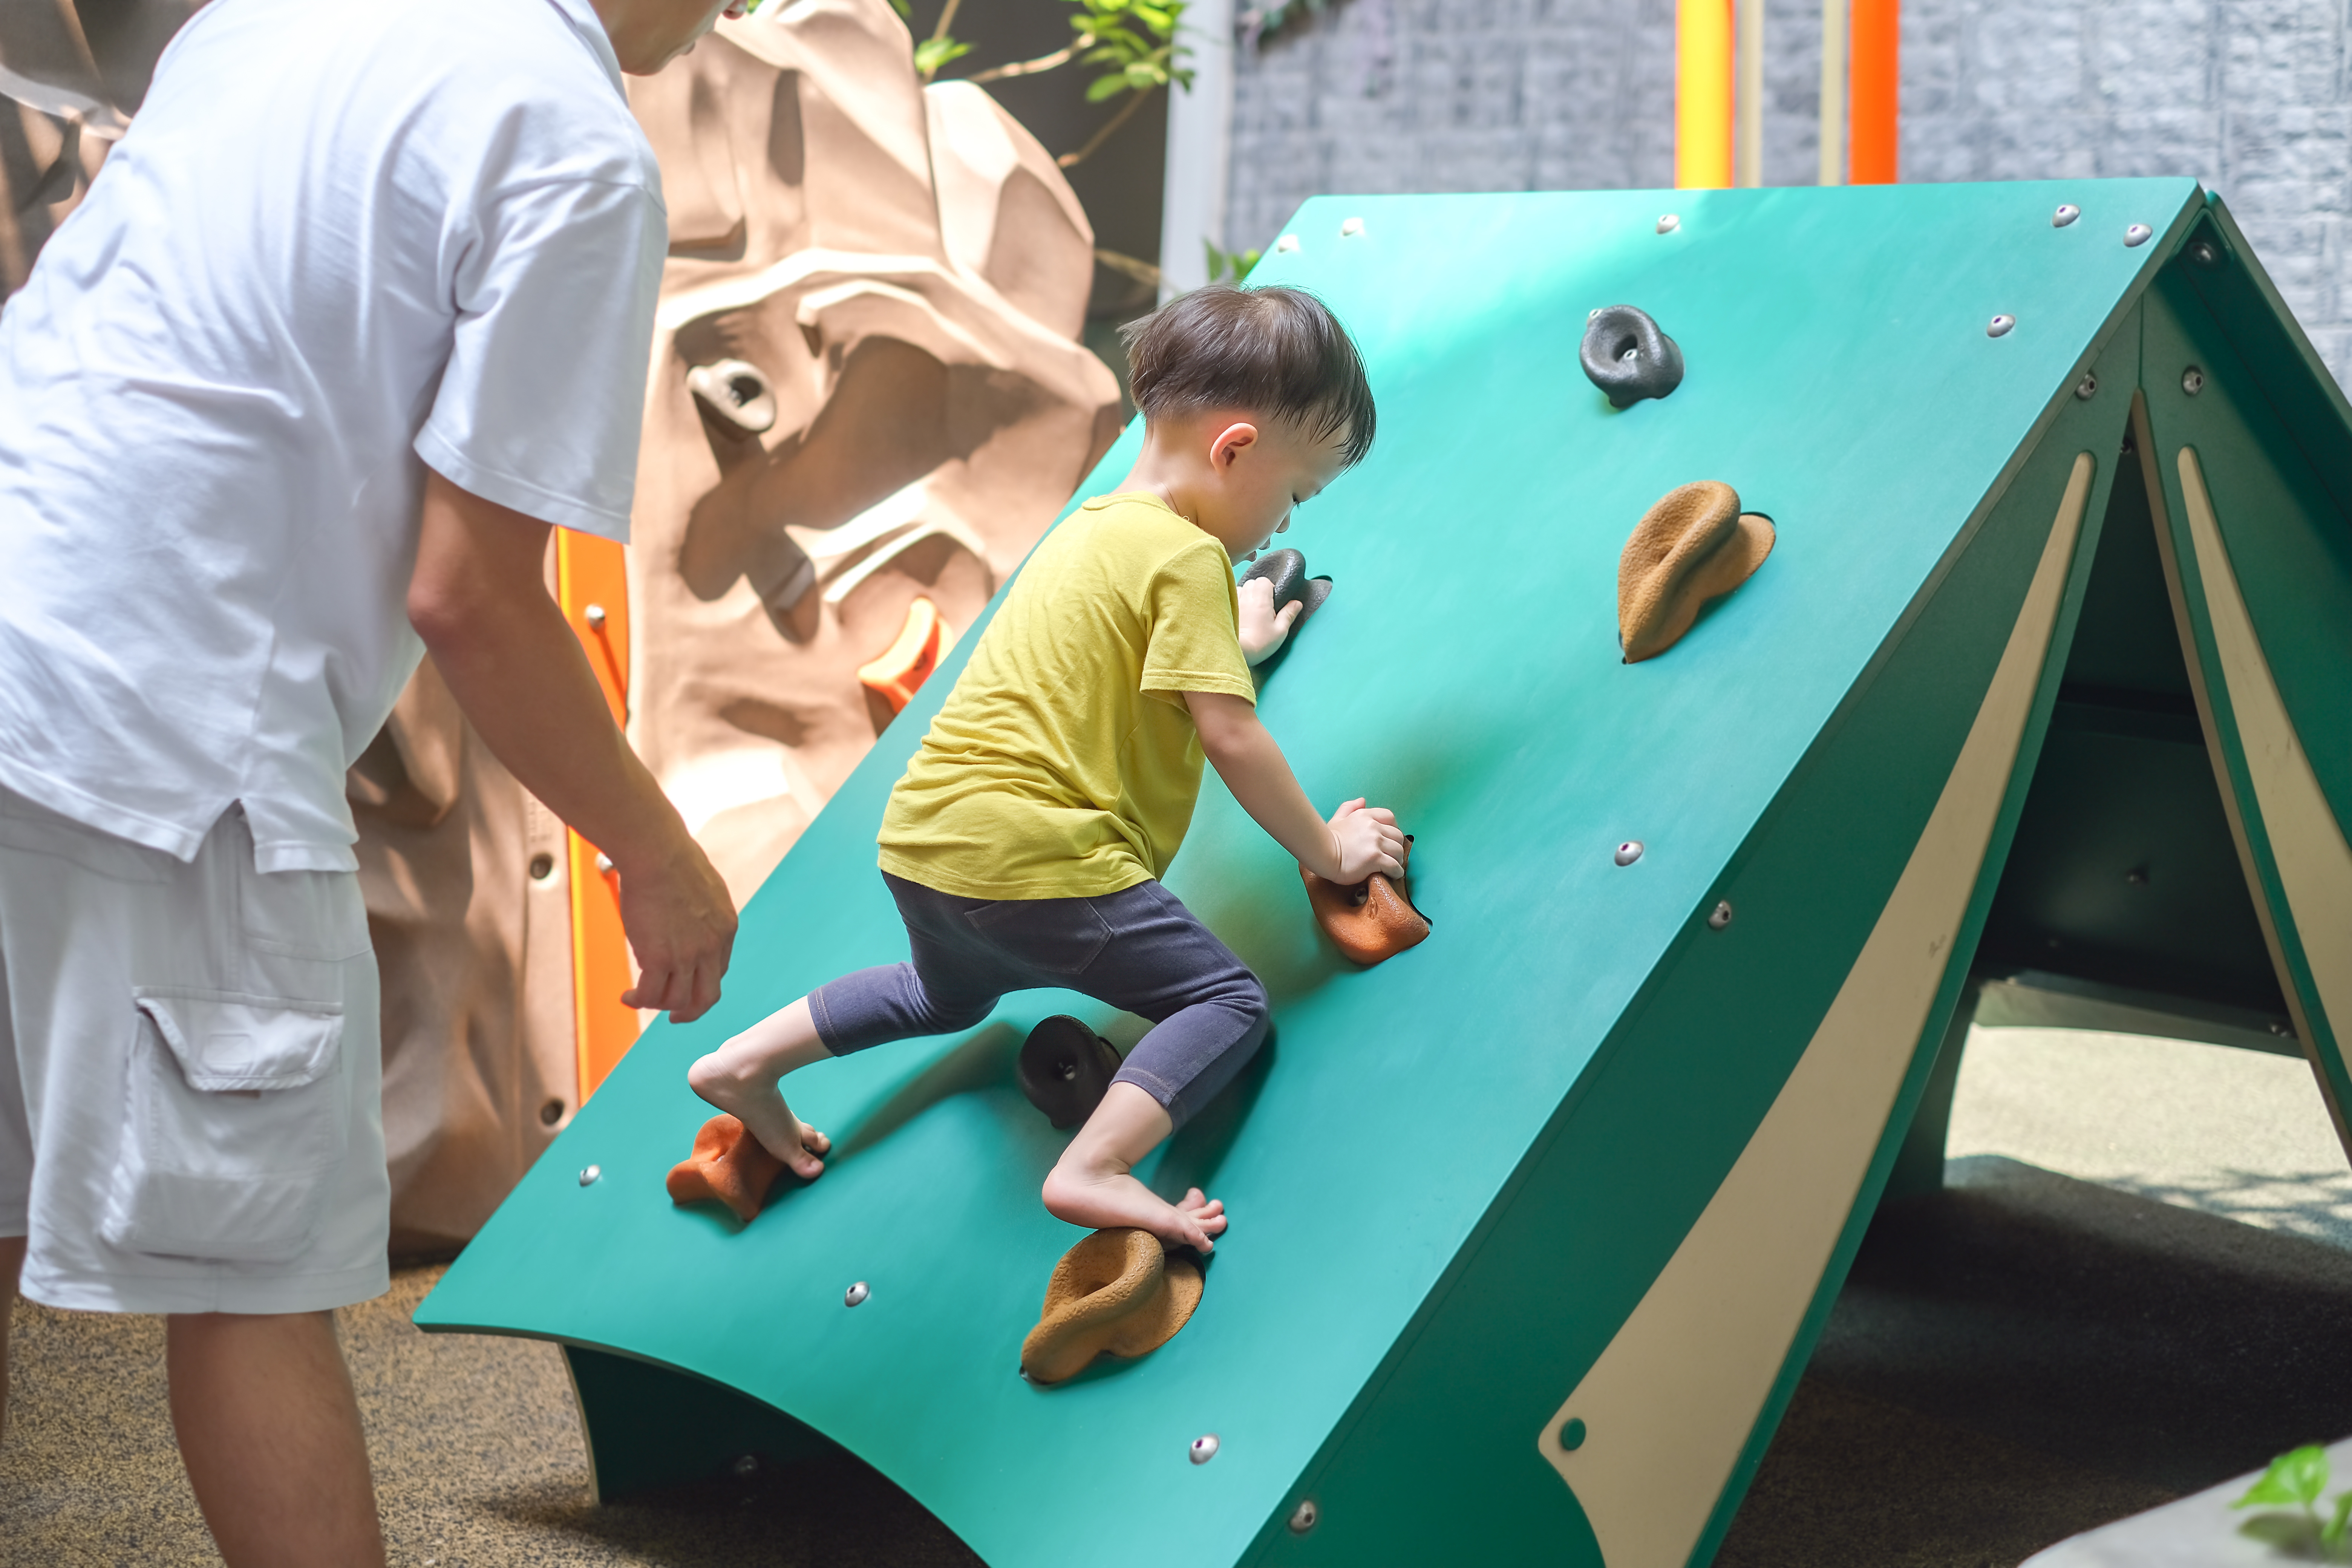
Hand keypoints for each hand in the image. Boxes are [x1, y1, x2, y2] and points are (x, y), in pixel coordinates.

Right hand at [613, 834, 737, 1021]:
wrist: (657, 852)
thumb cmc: (672, 859)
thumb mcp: (703, 887)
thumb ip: (700, 909)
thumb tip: (683, 916)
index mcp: (726, 928)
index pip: (719, 969)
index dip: (701, 981)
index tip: (685, 984)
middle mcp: (712, 947)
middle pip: (708, 995)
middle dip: (691, 1011)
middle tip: (675, 1016)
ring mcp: (687, 956)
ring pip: (678, 1000)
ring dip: (658, 1005)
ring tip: (638, 998)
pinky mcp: (659, 958)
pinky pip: (651, 994)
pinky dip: (639, 1000)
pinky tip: (628, 996)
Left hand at [1237, 575, 1303, 665]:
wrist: (1238, 651)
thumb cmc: (1259, 644)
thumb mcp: (1280, 631)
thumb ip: (1288, 614)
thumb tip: (1297, 603)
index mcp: (1261, 601)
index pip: (1263, 581)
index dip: (1269, 587)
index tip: (1273, 599)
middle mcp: (1246, 598)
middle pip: (1252, 582)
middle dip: (1258, 589)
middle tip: (1264, 604)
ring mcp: (1235, 602)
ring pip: (1241, 588)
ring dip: (1247, 593)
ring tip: (1252, 607)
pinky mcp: (1227, 609)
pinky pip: (1233, 596)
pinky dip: (1238, 599)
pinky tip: (1242, 611)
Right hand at [1325, 797, 1405, 883]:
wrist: (1322, 854)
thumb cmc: (1328, 840)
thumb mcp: (1338, 819)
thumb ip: (1349, 808)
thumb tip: (1362, 801)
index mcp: (1365, 816)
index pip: (1389, 817)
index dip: (1393, 828)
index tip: (1390, 839)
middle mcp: (1373, 827)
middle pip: (1397, 835)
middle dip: (1396, 846)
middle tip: (1391, 855)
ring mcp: (1375, 842)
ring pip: (1398, 850)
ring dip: (1397, 859)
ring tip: (1392, 866)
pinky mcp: (1375, 858)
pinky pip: (1394, 865)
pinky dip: (1396, 871)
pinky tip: (1392, 874)